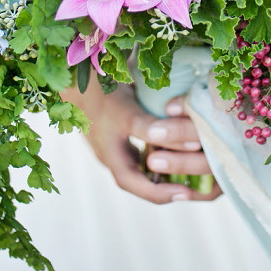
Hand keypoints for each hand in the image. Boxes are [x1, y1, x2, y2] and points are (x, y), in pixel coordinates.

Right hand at [62, 78, 220, 203]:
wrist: (80, 77)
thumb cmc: (103, 96)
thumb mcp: (128, 114)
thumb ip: (154, 129)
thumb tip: (190, 144)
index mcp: (110, 156)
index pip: (135, 184)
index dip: (160, 193)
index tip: (185, 193)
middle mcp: (111, 154)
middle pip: (138, 178)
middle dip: (163, 183)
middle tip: (191, 183)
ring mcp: (113, 142)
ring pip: (139, 162)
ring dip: (160, 166)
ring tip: (186, 165)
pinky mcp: (117, 130)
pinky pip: (138, 146)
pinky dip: (155, 148)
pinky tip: (171, 142)